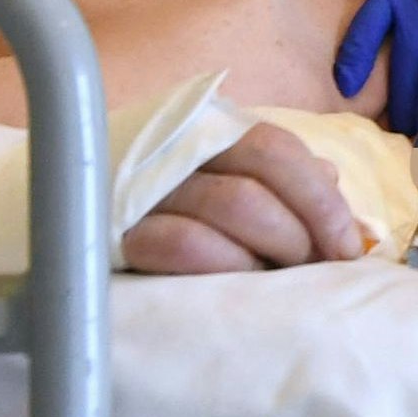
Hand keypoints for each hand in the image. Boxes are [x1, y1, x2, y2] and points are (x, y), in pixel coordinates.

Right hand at [121, 123, 368, 273]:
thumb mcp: (232, 185)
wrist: (71, 226)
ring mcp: (144, 189)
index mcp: (208, 130)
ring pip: (229, 207)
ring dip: (265, 252)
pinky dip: (221, 265)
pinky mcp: (117, 233)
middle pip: (257, 181)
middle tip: (310, 267)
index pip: (275, 148)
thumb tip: (336, 187)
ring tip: (272, 278)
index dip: (320, 199)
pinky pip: (180, 244)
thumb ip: (285, 181)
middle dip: (298, 232)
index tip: (346, 246)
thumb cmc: (176, 211)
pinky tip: (232, 286)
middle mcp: (175, 150)